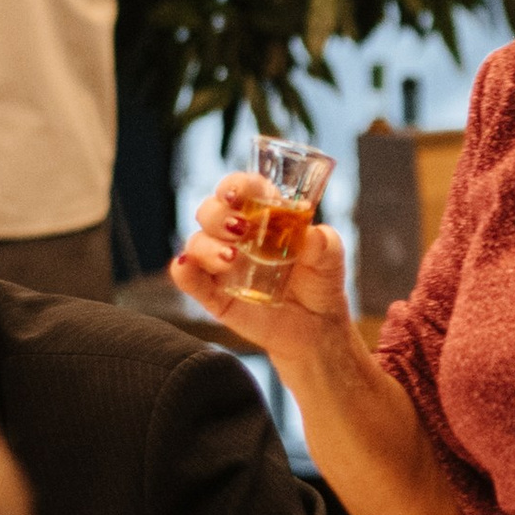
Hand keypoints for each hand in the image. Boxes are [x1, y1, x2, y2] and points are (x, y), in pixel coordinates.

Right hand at [172, 178, 350, 367]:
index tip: (237, 193)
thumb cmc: (321, 284)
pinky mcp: (215, 295)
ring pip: (197, 242)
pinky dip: (183, 270)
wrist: (316, 329)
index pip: (241, 189)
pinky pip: (189, 279)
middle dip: (218, 214)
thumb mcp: (331, 261)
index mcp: (263, 216)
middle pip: (211, 211)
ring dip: (206, 246)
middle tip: (240, 229)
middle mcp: (237, 236)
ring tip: (231, 259)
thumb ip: (326, 245)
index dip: (235, 185)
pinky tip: (185, 265)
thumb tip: (314, 234)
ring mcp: (222, 265)